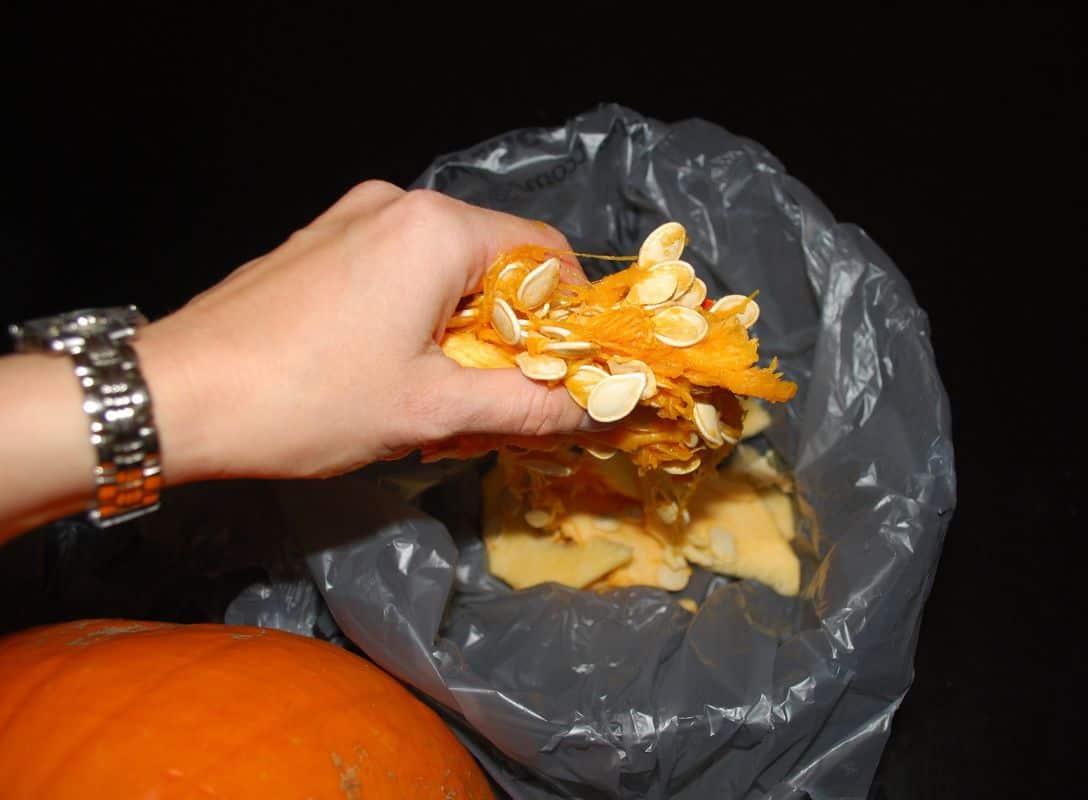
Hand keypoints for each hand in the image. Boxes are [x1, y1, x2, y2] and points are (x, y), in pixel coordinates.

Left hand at [139, 181, 586, 481]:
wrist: (175, 396)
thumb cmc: (308, 400)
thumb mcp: (430, 412)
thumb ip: (526, 404)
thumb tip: (596, 408)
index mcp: (436, 229)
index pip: (545, 253)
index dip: (572, 316)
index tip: (572, 371)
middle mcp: (397, 204)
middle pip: (495, 261)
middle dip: (513, 331)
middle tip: (507, 398)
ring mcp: (350, 217)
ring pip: (444, 270)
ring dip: (463, 329)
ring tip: (444, 395)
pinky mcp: (318, 241)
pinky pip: (397, 270)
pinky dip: (418, 316)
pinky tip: (394, 369)